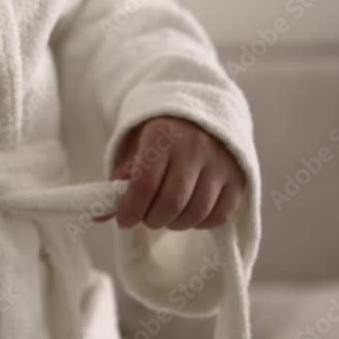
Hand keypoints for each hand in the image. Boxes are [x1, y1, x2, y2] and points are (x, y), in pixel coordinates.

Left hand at [102, 116, 244, 230]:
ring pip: (196, 212)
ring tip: (164, 215)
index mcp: (163, 135)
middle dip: (152, 219)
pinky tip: (187, 214)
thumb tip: (99, 216)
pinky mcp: (239, 177)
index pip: (144, 184)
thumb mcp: (134, 149)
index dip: (131, 209)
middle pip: (172, 202)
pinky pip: (219, 215)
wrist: (199, 114)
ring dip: (175, 223)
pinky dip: (200, 223)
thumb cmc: (159, 137)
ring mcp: (221, 162)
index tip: (124, 220)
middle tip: (145, 217)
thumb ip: (118, 182)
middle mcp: (196, 146)